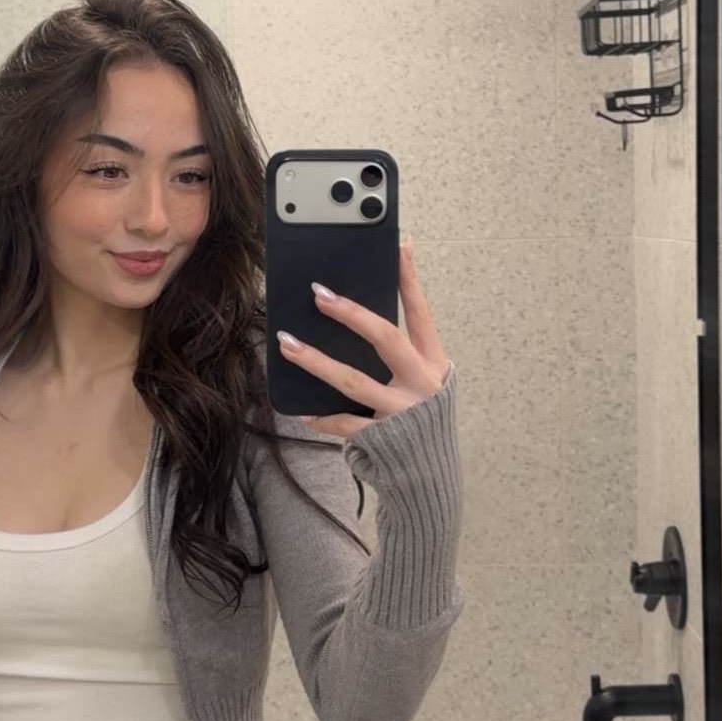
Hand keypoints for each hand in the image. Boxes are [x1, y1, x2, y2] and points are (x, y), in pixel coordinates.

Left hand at [276, 236, 450, 438]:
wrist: (430, 475)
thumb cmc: (421, 419)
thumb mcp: (421, 381)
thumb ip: (400, 354)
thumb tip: (356, 315)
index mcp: (434, 364)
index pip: (421, 312)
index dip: (410, 279)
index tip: (398, 245)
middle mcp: (421, 384)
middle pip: (386, 338)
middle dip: (351, 313)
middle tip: (318, 293)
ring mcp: (401, 412)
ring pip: (353, 380)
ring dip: (316, 360)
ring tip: (287, 343)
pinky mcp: (382, 438)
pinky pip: (344, 422)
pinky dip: (321, 415)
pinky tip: (302, 408)